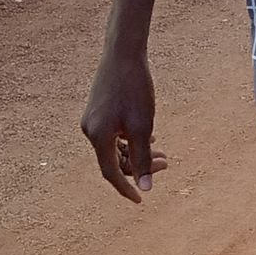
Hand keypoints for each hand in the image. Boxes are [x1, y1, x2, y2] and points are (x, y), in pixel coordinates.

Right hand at [80, 42, 168, 202]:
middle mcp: (90, 130)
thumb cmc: (134, 88)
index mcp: (98, 137)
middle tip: (166, 163)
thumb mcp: (142, 126)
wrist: (123, 54)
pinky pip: (113, 135)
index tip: (140, 200)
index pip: (111, 173)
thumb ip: (142, 158)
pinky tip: (149, 135)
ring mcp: (92, 120)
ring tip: (161, 151)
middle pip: (114, 160)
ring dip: (137, 152)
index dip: (126, 188)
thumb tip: (146, 186)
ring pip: (115, 148)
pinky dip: (130, 139)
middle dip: (139, 166)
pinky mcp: (98, 111)